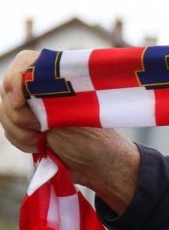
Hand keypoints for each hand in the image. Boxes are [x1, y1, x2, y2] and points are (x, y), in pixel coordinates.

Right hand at [2, 50, 139, 211]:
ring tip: (42, 141)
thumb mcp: (71, 114)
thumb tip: (18, 92)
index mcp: (61, 79)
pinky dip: (20, 140)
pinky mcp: (29, 128)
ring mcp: (34, 109)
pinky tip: (38, 146)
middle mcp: (45, 90)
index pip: (25, 62)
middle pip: (8, 91)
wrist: (99, 168)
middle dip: (19, 113)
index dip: (15, 79)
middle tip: (40, 128)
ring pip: (6, 112)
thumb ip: (44, 100)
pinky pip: (9, 129)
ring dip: (19, 131)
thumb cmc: (95, 139)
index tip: (20, 102)